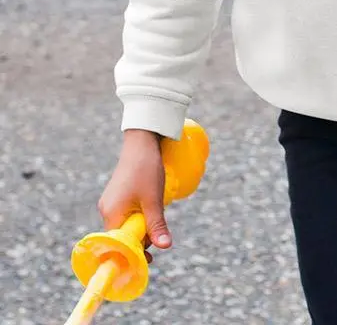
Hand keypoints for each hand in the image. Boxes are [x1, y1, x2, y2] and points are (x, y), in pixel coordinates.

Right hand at [97, 129, 171, 263]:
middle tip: (159, 233)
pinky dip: (139, 216)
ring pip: (127, 225)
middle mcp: (107, 211)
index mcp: (111, 215)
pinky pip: (127, 214)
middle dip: (141, 238)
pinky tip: (150, 205)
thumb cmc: (146, 169)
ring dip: (142, 226)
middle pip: (123, 236)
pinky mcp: (116, 197)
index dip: (134, 253)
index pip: (119, 245)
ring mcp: (111, 203)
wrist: (142, 142)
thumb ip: (157, 225)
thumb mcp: (154, 199)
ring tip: (156, 212)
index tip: (150, 258)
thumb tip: (165, 247)